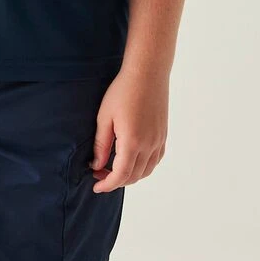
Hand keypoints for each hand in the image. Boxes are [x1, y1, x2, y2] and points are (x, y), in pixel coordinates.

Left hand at [90, 63, 168, 192]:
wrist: (147, 73)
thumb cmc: (122, 91)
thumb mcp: (104, 118)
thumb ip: (101, 145)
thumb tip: (97, 165)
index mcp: (132, 142)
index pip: (120, 175)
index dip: (107, 185)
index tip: (96, 186)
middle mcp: (149, 145)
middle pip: (133, 176)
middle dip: (115, 181)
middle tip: (99, 174)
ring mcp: (158, 140)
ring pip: (146, 171)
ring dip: (129, 176)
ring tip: (113, 168)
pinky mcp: (163, 135)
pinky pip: (155, 160)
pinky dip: (143, 167)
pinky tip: (131, 160)